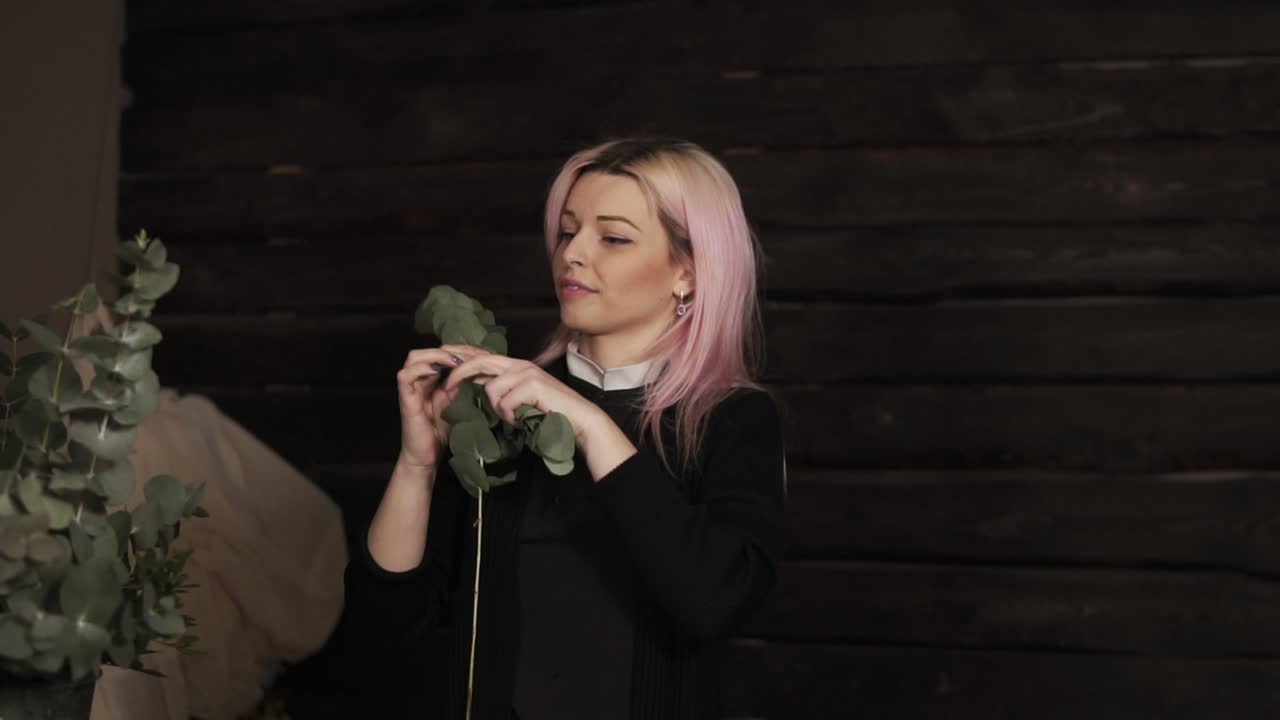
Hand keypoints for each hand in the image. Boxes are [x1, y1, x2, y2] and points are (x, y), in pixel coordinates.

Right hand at [396, 344, 491, 470]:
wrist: (427, 456)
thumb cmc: (441, 432)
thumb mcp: (457, 404)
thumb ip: (463, 387)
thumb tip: (478, 370)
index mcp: (432, 378)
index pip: (445, 353)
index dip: (464, 350)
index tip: (485, 355)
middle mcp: (420, 379)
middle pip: (430, 350)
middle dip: (454, 349)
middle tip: (475, 357)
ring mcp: (410, 387)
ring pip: (415, 357)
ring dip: (437, 355)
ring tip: (457, 363)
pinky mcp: (405, 399)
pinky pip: (406, 376)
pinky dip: (421, 369)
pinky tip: (439, 371)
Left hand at [442, 352, 601, 448]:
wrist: (577, 419)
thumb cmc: (549, 412)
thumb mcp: (520, 398)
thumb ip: (501, 389)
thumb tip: (476, 386)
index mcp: (515, 365)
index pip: (482, 357)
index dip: (461, 360)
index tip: (443, 368)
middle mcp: (519, 364)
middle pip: (480, 362)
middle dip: (458, 375)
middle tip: (446, 389)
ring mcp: (526, 372)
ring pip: (492, 389)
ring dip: (500, 410)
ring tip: (515, 417)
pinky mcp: (532, 384)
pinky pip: (505, 403)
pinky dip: (511, 417)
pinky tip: (524, 419)